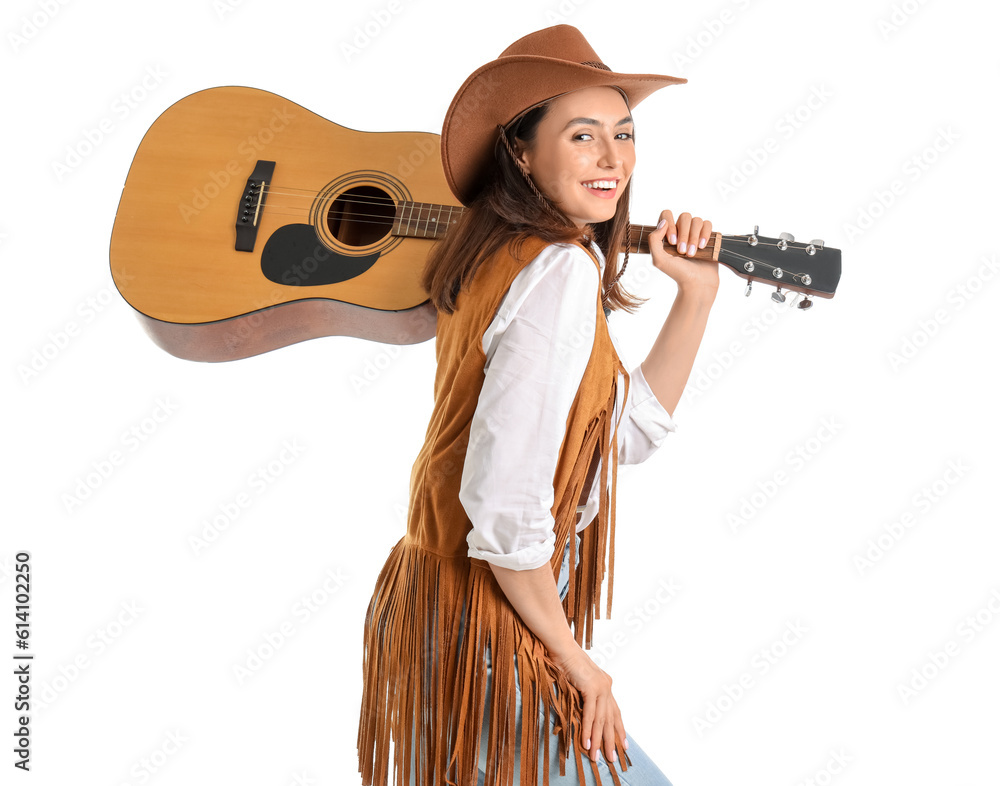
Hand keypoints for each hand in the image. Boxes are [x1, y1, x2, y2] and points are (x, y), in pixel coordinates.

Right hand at [550, 645, 625, 764]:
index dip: (619, 728)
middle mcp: (606, 686)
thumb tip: (585, 713)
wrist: (561, 648)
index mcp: (605, 684)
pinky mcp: (591, 688)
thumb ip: (585, 695)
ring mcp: (600, 687)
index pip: (614, 711)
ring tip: (598, 757)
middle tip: (613, 758)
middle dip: (611, 740)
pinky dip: (588, 729)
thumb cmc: (566, 662)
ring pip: (601, 720)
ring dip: (599, 740)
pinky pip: (590, 714)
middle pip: (610, 719)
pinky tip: (587, 743)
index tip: (624, 744)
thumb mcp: (579, 681)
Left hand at [648, 210, 718, 292]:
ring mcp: (695, 232)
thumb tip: (663, 222)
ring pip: (697, 220)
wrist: (697, 283)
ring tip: (692, 253)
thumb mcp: (658, 260)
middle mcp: (681, 230)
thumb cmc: (677, 273)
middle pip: (684, 216)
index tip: (672, 242)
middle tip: (682, 251)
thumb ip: (654, 240)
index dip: (670, 224)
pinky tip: (703, 247)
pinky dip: (705, 234)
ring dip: (694, 237)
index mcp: (667, 233)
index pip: (666, 214)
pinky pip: (708, 224)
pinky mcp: (708, 236)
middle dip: (684, 234)